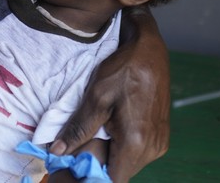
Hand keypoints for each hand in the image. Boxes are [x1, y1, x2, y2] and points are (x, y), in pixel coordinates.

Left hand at [51, 13, 169, 181]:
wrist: (148, 50)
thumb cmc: (123, 69)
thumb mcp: (96, 97)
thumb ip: (78, 128)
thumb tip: (57, 151)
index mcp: (136, 142)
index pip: (112, 179)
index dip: (91, 175)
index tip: (75, 165)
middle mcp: (152, 148)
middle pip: (121, 172)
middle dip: (100, 163)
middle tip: (82, 144)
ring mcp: (159, 143)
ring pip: (129, 163)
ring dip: (112, 155)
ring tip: (98, 131)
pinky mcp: (161, 136)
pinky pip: (139, 153)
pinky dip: (123, 147)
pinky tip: (112, 127)